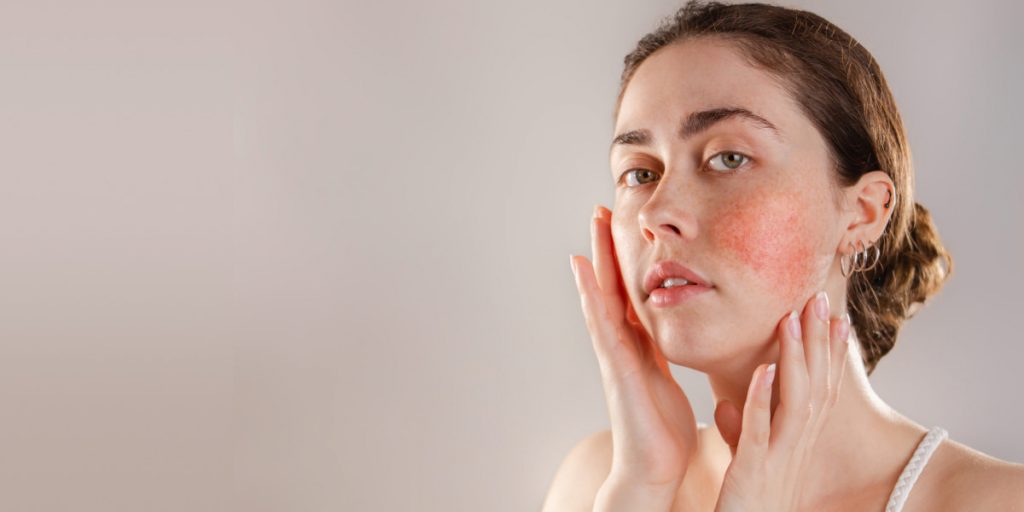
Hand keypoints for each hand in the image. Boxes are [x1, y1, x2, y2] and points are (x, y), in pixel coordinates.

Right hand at [570, 205, 698, 508]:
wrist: (652, 467)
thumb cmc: (662, 432)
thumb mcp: (670, 380)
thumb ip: (668, 355)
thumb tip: (680, 336)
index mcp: (640, 345)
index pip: (631, 292)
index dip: (626, 260)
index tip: (623, 226)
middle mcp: (622, 343)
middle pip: (612, 285)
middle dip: (607, 248)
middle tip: (601, 208)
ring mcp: (613, 353)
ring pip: (602, 295)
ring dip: (595, 258)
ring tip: (592, 223)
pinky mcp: (614, 365)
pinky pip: (601, 321)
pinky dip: (590, 293)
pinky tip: (582, 268)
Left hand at [712, 291, 851, 511]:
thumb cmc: (742, 507)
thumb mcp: (744, 464)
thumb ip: (739, 431)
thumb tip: (727, 403)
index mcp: (796, 445)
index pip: (820, 391)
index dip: (829, 355)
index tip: (835, 318)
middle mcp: (796, 449)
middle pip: (815, 387)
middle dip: (818, 342)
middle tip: (819, 299)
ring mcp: (778, 460)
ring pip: (795, 401)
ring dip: (795, 359)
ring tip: (791, 319)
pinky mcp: (753, 473)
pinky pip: (761, 432)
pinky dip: (763, 400)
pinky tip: (765, 370)